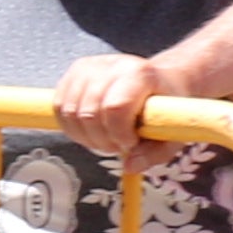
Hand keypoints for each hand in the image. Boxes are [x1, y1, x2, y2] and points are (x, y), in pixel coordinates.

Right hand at [50, 50, 164, 152]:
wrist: (158, 80)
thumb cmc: (165, 107)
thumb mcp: (173, 132)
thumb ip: (155, 153)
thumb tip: (129, 166)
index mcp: (141, 74)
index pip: (115, 107)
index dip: (118, 133)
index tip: (130, 143)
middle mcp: (112, 65)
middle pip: (89, 113)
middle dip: (101, 139)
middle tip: (116, 145)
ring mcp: (89, 67)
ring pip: (70, 112)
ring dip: (84, 136)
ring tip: (103, 138)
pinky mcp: (73, 73)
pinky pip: (59, 107)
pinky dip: (71, 127)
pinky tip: (89, 131)